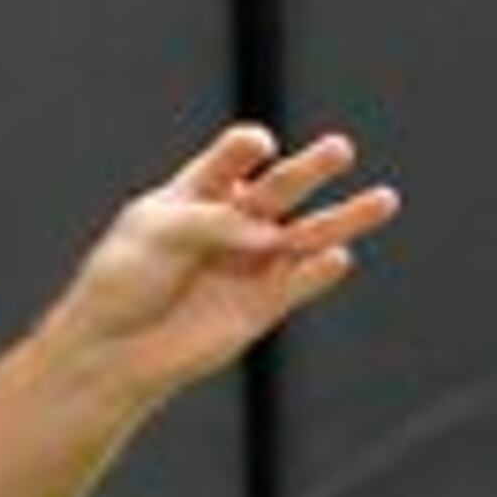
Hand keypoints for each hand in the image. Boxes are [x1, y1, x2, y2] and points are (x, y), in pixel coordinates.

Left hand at [54, 124, 398, 409]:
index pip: (230, 159)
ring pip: (306, 235)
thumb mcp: (156, 231)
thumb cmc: (122, 280)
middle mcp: (230, 224)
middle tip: (341, 148)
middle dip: (310, 169)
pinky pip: (298, 283)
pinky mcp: (261, 307)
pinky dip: (319, 272)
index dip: (246, 150)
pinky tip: (342, 255)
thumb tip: (268, 232)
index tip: (256, 147)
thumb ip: (212, 221)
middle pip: (279, 188)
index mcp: (196, 193)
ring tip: (385, 199)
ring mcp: (249, 265)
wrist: (112, 350)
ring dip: (343, 218)